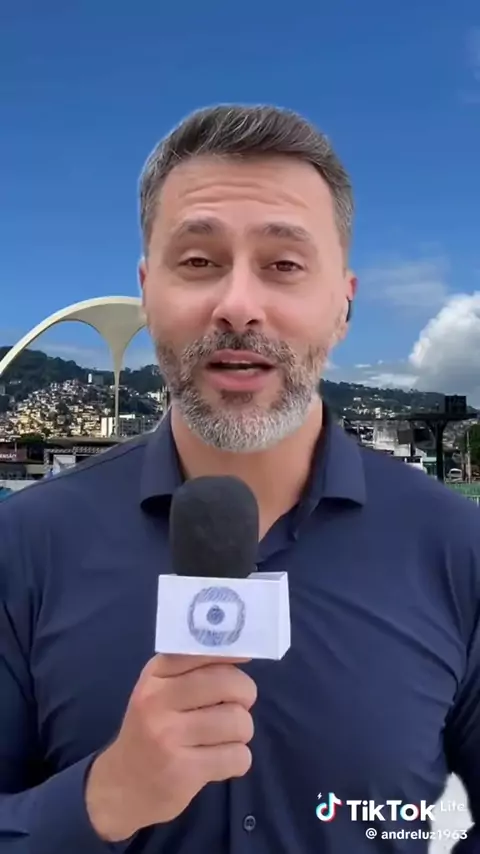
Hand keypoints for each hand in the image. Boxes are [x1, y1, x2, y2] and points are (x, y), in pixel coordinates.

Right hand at [85, 654, 256, 840]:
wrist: (122, 787)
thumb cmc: (151, 730)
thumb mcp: (159, 691)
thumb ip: (193, 670)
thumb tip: (241, 650)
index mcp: (155, 675)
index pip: (201, 651)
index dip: (232, 652)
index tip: (247, 656)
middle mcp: (158, 701)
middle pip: (228, 684)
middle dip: (245, 694)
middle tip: (238, 705)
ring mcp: (169, 737)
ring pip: (238, 721)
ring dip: (242, 732)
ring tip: (224, 737)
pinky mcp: (183, 772)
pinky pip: (238, 756)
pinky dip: (238, 759)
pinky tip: (219, 761)